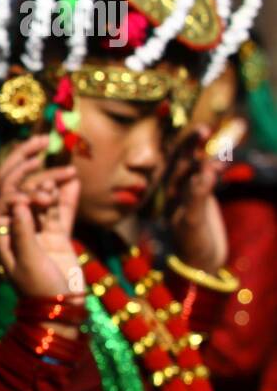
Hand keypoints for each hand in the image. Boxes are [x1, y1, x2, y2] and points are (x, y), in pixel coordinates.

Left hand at [0, 136, 83, 298]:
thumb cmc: (39, 290)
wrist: (61, 310)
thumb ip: (24, 230)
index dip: (21, 186)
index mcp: (1, 230)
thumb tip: (20, 200)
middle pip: (18, 185)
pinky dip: (67, 192)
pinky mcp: (57, 233)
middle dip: (28, 161)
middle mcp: (16, 224)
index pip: (6, 195)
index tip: (41, 193)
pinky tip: (74, 176)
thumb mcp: (28, 261)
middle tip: (43, 139)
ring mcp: (37, 226)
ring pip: (42, 192)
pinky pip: (61, 206)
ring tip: (70, 171)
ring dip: (53, 178)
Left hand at [166, 126, 228, 272]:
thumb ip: (197, 197)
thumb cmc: (191, 244)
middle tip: (204, 128)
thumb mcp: (191, 221)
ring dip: (209, 153)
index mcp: (165, 192)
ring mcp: (190, 190)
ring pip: (199, 166)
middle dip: (192, 143)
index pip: (171, 163)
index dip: (180, 148)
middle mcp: (175, 188)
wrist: (201, 261)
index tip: (192, 135)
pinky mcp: (204, 197)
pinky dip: (217, 166)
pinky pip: (210, 176)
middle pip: (184, 160)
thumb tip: (206, 173)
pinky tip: (224, 158)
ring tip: (223, 140)